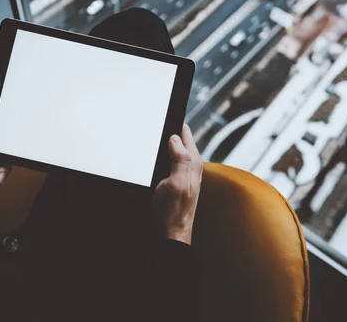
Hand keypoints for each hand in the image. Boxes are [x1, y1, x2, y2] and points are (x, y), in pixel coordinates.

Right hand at [152, 124, 202, 244]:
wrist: (170, 234)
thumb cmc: (173, 212)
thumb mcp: (176, 183)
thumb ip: (180, 159)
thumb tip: (176, 138)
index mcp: (193, 163)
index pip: (185, 134)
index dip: (176, 123)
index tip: (164, 112)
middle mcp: (191, 166)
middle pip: (179, 140)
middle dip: (169, 131)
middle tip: (154, 122)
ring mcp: (184, 174)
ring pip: (174, 150)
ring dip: (164, 143)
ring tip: (153, 135)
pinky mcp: (175, 182)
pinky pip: (170, 162)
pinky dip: (161, 156)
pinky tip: (154, 157)